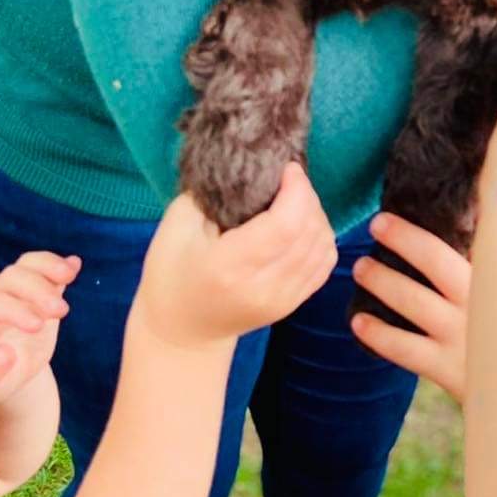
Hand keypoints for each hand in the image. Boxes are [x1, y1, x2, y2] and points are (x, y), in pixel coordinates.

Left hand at [0, 252, 80, 408]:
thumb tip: (5, 352)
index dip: (14, 310)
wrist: (5, 376)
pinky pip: (44, 271)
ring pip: (26, 266)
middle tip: (61, 312)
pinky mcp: (37, 294)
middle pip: (9, 278)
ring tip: (69, 275)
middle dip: (36, 290)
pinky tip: (75, 265)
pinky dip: (59, 266)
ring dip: (48, 268)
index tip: (38, 327)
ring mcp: (15, 294)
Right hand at [133, 164, 336, 350]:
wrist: (182, 331)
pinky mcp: (292, 305)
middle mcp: (262, 287)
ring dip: (316, 215)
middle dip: (307, 196)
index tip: (286, 168)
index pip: (286, 225)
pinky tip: (303, 224)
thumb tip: (249, 166)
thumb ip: (211, 194)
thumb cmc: (170, 273)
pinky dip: (321, 237)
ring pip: (323, 247)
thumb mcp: (175, 227)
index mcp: (229, 266)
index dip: (297, 190)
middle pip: (309, 232)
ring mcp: (282, 300)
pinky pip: (325, 264)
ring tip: (294, 200)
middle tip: (288, 180)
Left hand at [351, 213, 470, 403]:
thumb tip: (481, 227)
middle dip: (403, 239)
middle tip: (375, 225)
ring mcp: (464, 336)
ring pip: (412, 300)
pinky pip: (405, 348)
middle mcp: (483, 302)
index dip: (424, 228)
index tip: (394, 215)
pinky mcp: (450, 369)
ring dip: (382, 281)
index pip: (466, 239)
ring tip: (361, 268)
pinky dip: (379, 334)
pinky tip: (358, 323)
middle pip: (434, 259)